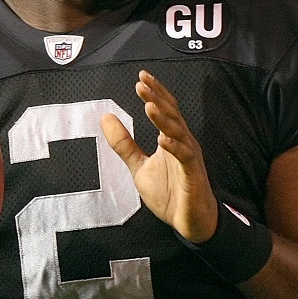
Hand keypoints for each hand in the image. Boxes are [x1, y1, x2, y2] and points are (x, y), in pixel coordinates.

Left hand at [100, 70, 218, 242]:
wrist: (189, 221)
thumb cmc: (170, 193)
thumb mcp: (139, 167)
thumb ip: (124, 144)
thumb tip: (105, 117)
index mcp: (172, 138)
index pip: (165, 109)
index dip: (155, 92)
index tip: (141, 77)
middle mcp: (183, 142)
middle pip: (172, 114)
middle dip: (157, 98)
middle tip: (142, 83)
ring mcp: (189, 157)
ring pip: (178, 132)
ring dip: (163, 119)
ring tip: (149, 105)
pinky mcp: (192, 174)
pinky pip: (184, 157)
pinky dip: (174, 147)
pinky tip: (163, 139)